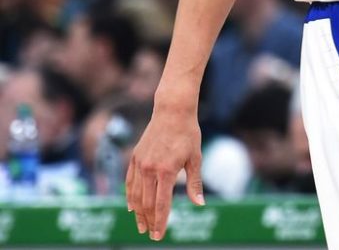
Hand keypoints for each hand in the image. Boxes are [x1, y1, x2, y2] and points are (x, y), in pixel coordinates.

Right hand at [126, 104, 203, 240]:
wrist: (172, 111)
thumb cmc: (188, 134)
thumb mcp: (195, 158)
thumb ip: (194, 183)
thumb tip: (200, 204)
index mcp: (167, 171)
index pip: (161, 204)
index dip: (160, 221)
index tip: (159, 235)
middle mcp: (150, 169)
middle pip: (146, 203)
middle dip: (148, 220)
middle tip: (150, 234)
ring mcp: (140, 163)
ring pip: (135, 195)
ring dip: (138, 212)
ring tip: (141, 225)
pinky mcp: (134, 157)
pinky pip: (129, 182)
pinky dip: (130, 196)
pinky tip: (132, 207)